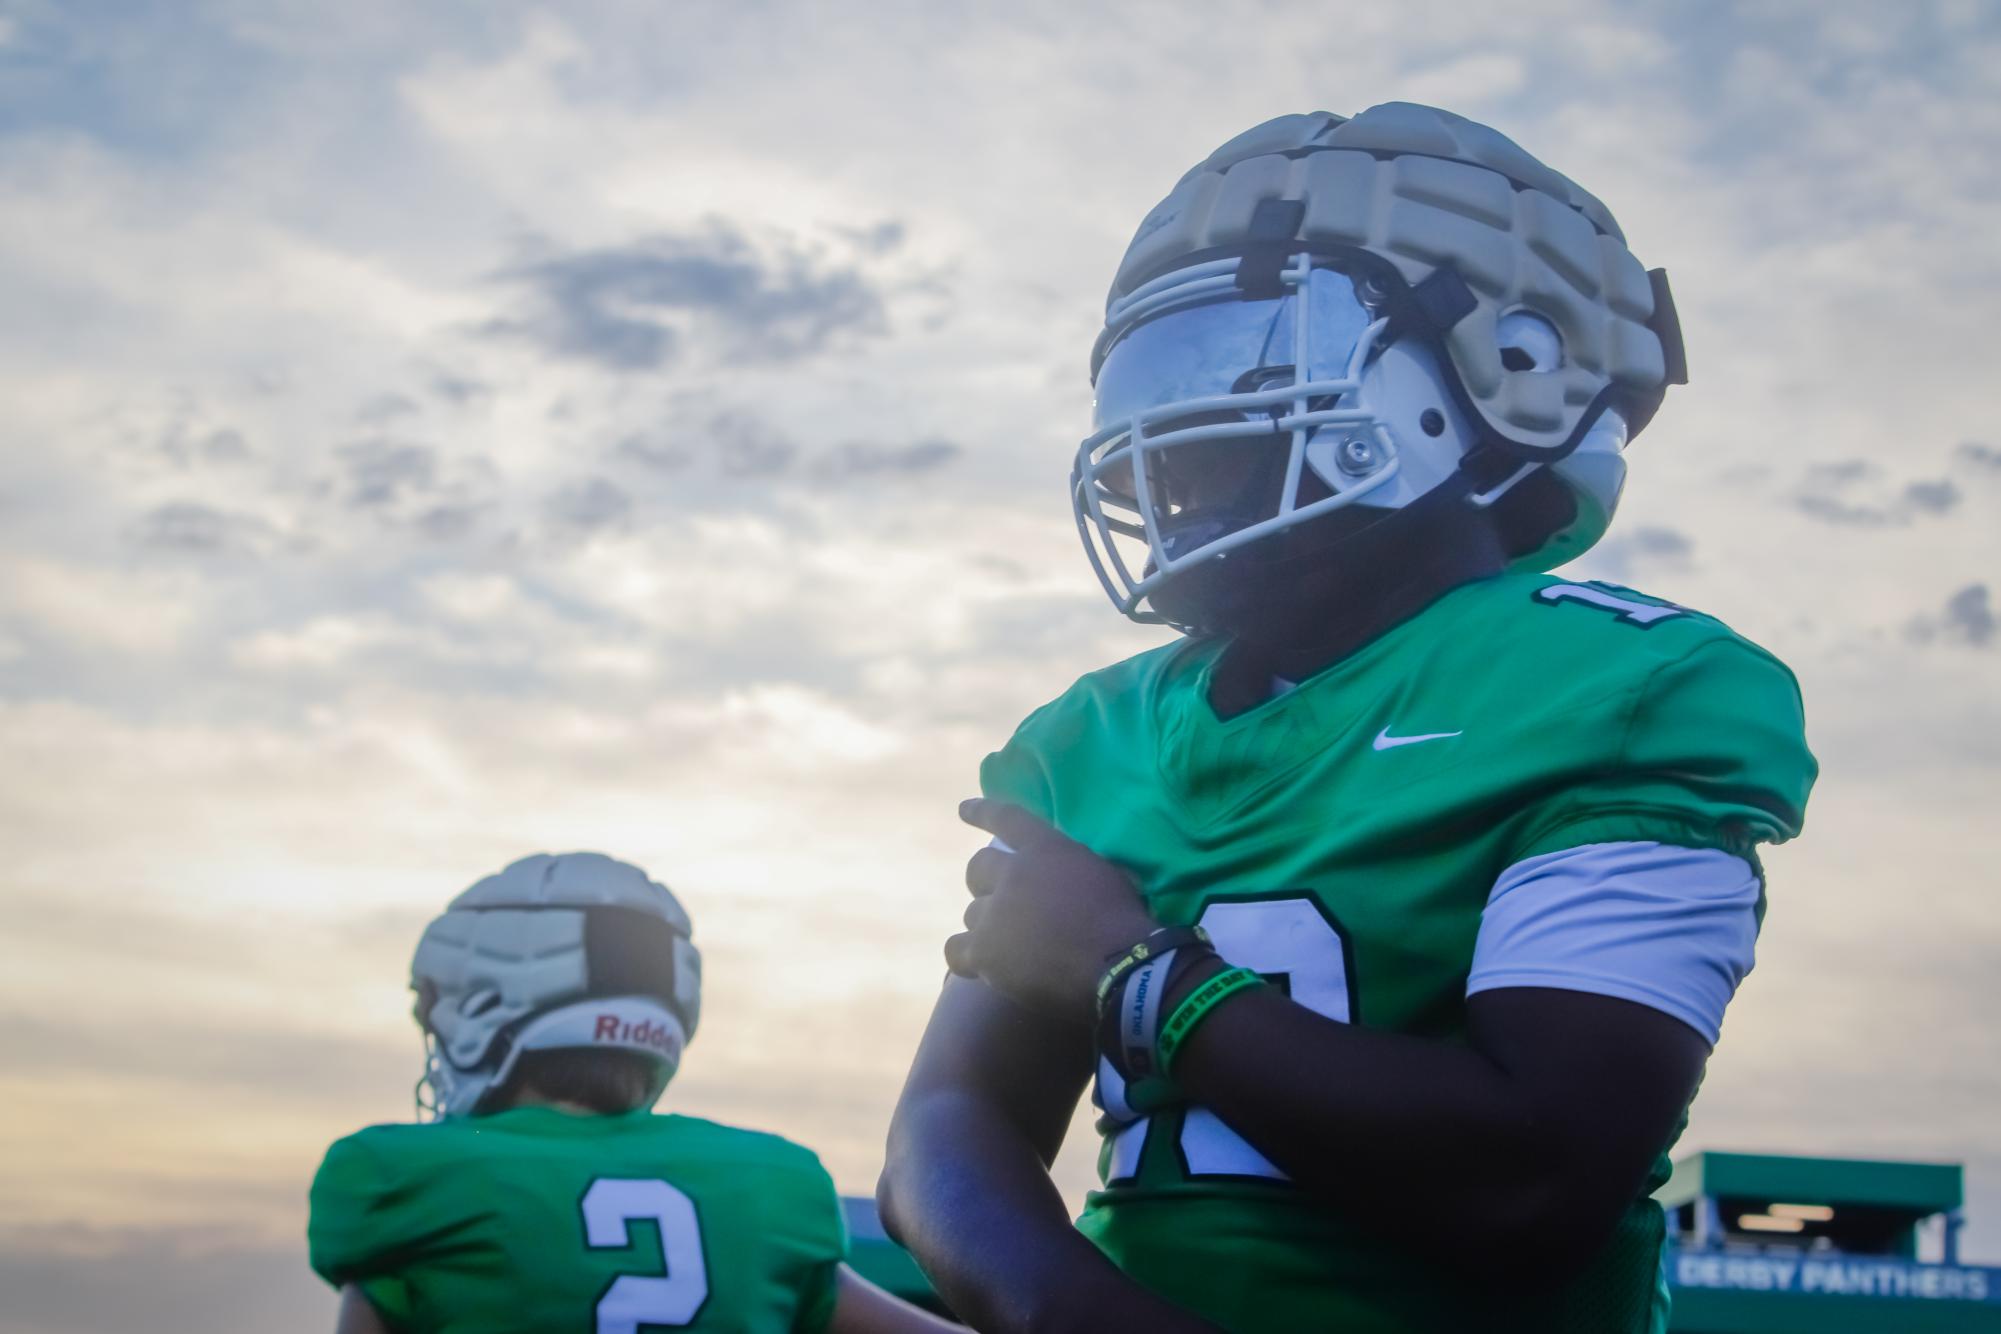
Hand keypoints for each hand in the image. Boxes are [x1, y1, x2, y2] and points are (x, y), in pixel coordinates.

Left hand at [947, 799, 1156, 1023]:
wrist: (1119, 965)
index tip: (963, 809)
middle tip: (1006, 907)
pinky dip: (967, 957)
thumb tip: (1057, 875)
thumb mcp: (1102, 872)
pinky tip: (979, 964)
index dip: (982, 812)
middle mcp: (1012, 873)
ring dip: (989, 926)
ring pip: (973, 914)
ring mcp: (994, 913)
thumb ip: (1070, 865)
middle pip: (978, 870)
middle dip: (987, 885)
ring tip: (1012, 947)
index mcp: (1045, 848)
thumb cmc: (1122, 920)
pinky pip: (955, 951)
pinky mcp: (985, 952)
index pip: (1006, 818)